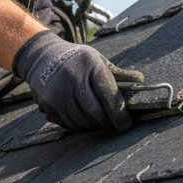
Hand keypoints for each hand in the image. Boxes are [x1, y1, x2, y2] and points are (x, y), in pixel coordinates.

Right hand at [12, 31, 141, 132]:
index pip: (109, 95)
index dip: (120, 113)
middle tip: (115, 125)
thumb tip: (140, 80)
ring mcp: (58, 93)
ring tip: (100, 122)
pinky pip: (68, 124)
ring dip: (94, 126)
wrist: (42, 57)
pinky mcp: (48, 105)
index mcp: (90, 65)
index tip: (127, 124)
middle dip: (108, 122)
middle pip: (95, 112)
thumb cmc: (76, 59)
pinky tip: (84, 120)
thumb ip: (117, 73)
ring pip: (82, 121)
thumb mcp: (97, 59)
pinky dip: (80, 126)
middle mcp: (73, 79)